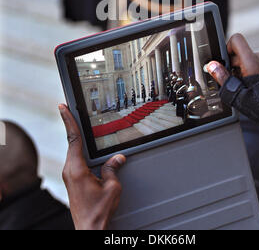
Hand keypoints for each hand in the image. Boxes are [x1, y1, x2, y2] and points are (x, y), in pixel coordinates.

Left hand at [59, 104, 125, 229]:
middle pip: (71, 141)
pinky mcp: (72, 181)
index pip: (73, 138)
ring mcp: (70, 176)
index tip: (63, 107)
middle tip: (69, 107)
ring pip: (73, 150)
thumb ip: (113, 169)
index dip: (68, 120)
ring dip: (76, 137)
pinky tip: (84, 146)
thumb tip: (117, 158)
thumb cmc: (98, 212)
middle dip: (70, 123)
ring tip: (77, 122)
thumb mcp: (112, 188)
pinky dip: (78, 148)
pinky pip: (75, 159)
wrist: (89, 229)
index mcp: (77, 169)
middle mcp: (70, 171)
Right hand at [207, 33, 258, 86]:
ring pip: (247, 60)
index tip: (225, 62)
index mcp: (252, 60)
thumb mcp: (236, 93)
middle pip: (240, 52)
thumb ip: (222, 77)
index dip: (227, 48)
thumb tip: (212, 66)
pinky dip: (250, 72)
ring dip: (241, 70)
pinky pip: (256, 64)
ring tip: (243, 85)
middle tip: (233, 80)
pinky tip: (251, 86)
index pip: (236, 40)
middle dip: (233, 65)